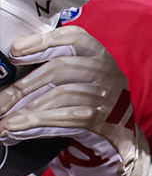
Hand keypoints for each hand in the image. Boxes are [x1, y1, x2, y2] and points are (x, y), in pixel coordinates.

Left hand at [0, 27, 145, 175]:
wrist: (115, 138)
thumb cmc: (84, 103)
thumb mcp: (75, 80)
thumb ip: (48, 72)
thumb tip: (6, 74)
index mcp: (98, 55)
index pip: (74, 38)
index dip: (44, 42)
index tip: (14, 51)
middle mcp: (107, 71)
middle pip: (62, 68)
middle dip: (24, 85)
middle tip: (0, 101)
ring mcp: (109, 96)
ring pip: (63, 95)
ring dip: (28, 110)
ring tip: (4, 122)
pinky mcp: (106, 121)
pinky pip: (69, 119)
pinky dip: (39, 124)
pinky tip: (17, 130)